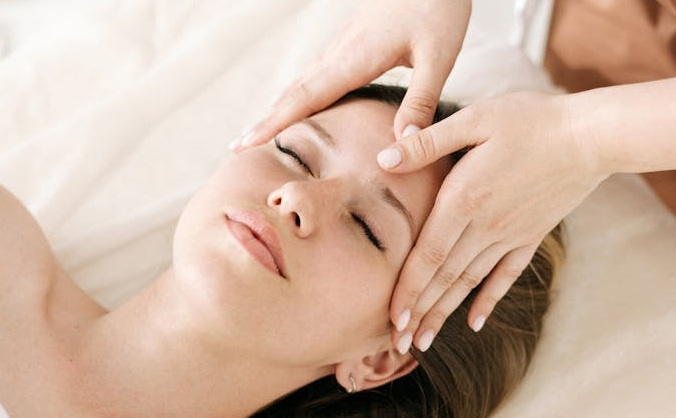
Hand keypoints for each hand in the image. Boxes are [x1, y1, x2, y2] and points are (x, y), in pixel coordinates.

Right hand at [231, 0, 471, 149]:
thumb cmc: (439, 9)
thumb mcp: (438, 58)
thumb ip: (420, 101)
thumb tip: (403, 143)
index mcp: (355, 57)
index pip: (306, 96)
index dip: (275, 122)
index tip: (247, 143)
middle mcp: (341, 51)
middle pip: (295, 91)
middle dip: (266, 120)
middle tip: (237, 146)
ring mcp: (344, 45)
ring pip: (303, 80)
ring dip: (279, 107)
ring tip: (259, 130)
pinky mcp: (352, 42)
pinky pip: (316, 72)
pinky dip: (298, 93)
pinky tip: (296, 101)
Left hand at [382, 91, 607, 352]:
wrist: (592, 136)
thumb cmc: (530, 119)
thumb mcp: (474, 120)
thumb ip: (427, 143)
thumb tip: (382, 159)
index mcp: (464, 199)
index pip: (428, 255)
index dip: (408, 290)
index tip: (391, 319)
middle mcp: (485, 226)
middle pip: (445, 278)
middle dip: (419, 314)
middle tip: (396, 345)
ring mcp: (510, 235)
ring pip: (470, 283)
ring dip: (444, 314)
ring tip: (423, 342)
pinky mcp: (531, 235)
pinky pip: (505, 275)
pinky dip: (487, 300)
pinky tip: (473, 322)